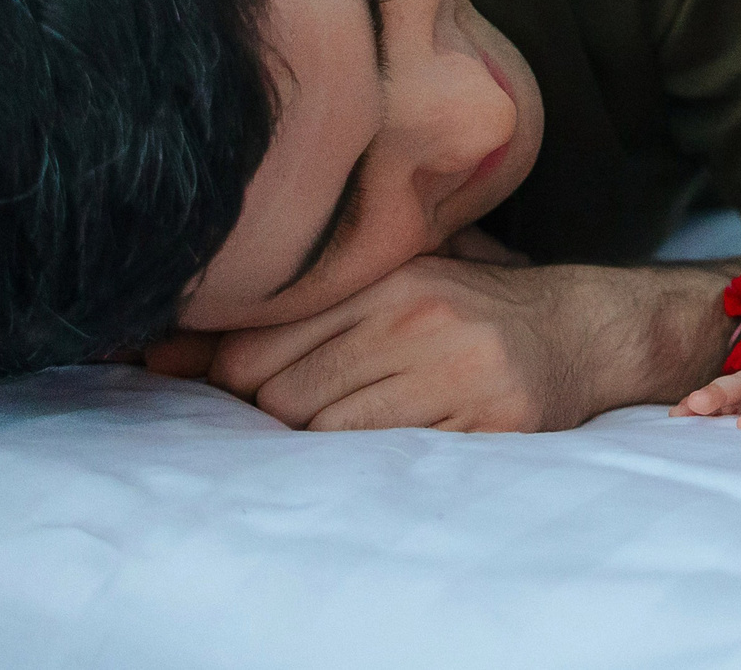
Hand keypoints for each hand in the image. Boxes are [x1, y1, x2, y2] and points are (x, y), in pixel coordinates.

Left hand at [209, 256, 725, 431]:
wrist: (585, 330)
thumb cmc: (468, 309)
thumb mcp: (388, 284)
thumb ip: (293, 311)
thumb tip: (155, 352)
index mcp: (389, 274)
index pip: (259, 345)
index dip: (237, 380)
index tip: (252, 385)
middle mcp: (419, 315)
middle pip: (283, 399)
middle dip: (281, 418)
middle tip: (321, 404)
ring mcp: (457, 371)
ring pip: (329, 436)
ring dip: (329, 444)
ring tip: (364, 418)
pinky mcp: (490, 423)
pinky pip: (390, 464)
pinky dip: (379, 465)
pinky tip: (407, 436)